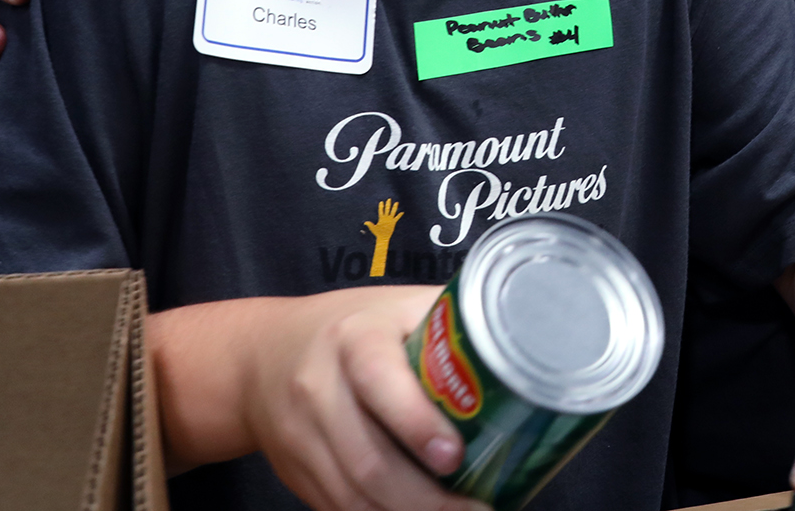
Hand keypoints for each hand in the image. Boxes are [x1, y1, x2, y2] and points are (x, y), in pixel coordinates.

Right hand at [151, 288, 485, 510]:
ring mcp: (302, 438)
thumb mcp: (395, 305)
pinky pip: (339, 510)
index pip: (379, 382)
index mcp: (353, 338)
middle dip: (426, 500)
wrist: (261, 357)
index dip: (417, 424)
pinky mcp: (296, 476)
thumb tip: (534, 327)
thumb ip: (449, 319)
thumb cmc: (351, 326)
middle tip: (478, 510)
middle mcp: (319, 389)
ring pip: (353, 497)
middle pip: (368, 460)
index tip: (456, 457)